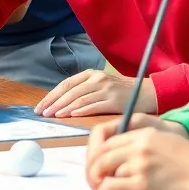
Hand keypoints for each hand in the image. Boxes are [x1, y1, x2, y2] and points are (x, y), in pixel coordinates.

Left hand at [35, 70, 155, 117]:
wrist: (147, 92)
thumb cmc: (122, 92)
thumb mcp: (101, 85)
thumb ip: (84, 91)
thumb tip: (60, 104)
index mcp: (91, 74)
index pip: (66, 84)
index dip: (51, 95)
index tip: (40, 106)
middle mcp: (97, 79)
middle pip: (70, 91)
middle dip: (53, 102)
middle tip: (42, 113)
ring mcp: (106, 89)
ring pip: (79, 98)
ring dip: (63, 107)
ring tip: (52, 115)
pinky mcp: (114, 100)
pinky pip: (93, 105)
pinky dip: (80, 110)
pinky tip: (70, 115)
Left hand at [84, 120, 188, 189]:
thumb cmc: (188, 160)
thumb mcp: (163, 139)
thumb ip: (140, 142)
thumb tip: (116, 153)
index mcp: (143, 133)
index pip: (104, 136)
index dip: (94, 150)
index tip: (94, 160)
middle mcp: (138, 146)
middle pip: (100, 154)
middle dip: (92, 168)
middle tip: (93, 179)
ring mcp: (140, 164)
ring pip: (103, 170)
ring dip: (99, 181)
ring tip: (102, 188)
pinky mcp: (143, 183)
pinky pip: (112, 187)